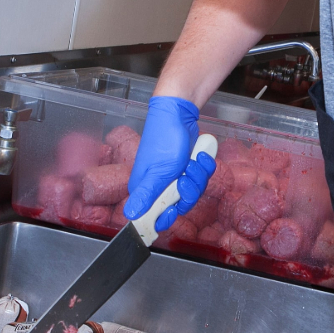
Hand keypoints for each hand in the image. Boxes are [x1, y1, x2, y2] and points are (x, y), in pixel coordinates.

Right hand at [124, 96, 215, 231]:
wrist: (178, 114)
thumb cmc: (164, 140)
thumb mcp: (157, 172)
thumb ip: (146, 196)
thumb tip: (130, 215)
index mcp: (144, 190)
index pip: (153, 216)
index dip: (166, 217)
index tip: (174, 208)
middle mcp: (157, 186)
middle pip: (179, 205)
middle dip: (189, 190)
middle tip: (186, 173)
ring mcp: (173, 178)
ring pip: (193, 192)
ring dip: (198, 176)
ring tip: (193, 160)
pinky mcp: (186, 169)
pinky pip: (200, 179)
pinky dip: (203, 167)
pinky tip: (201, 155)